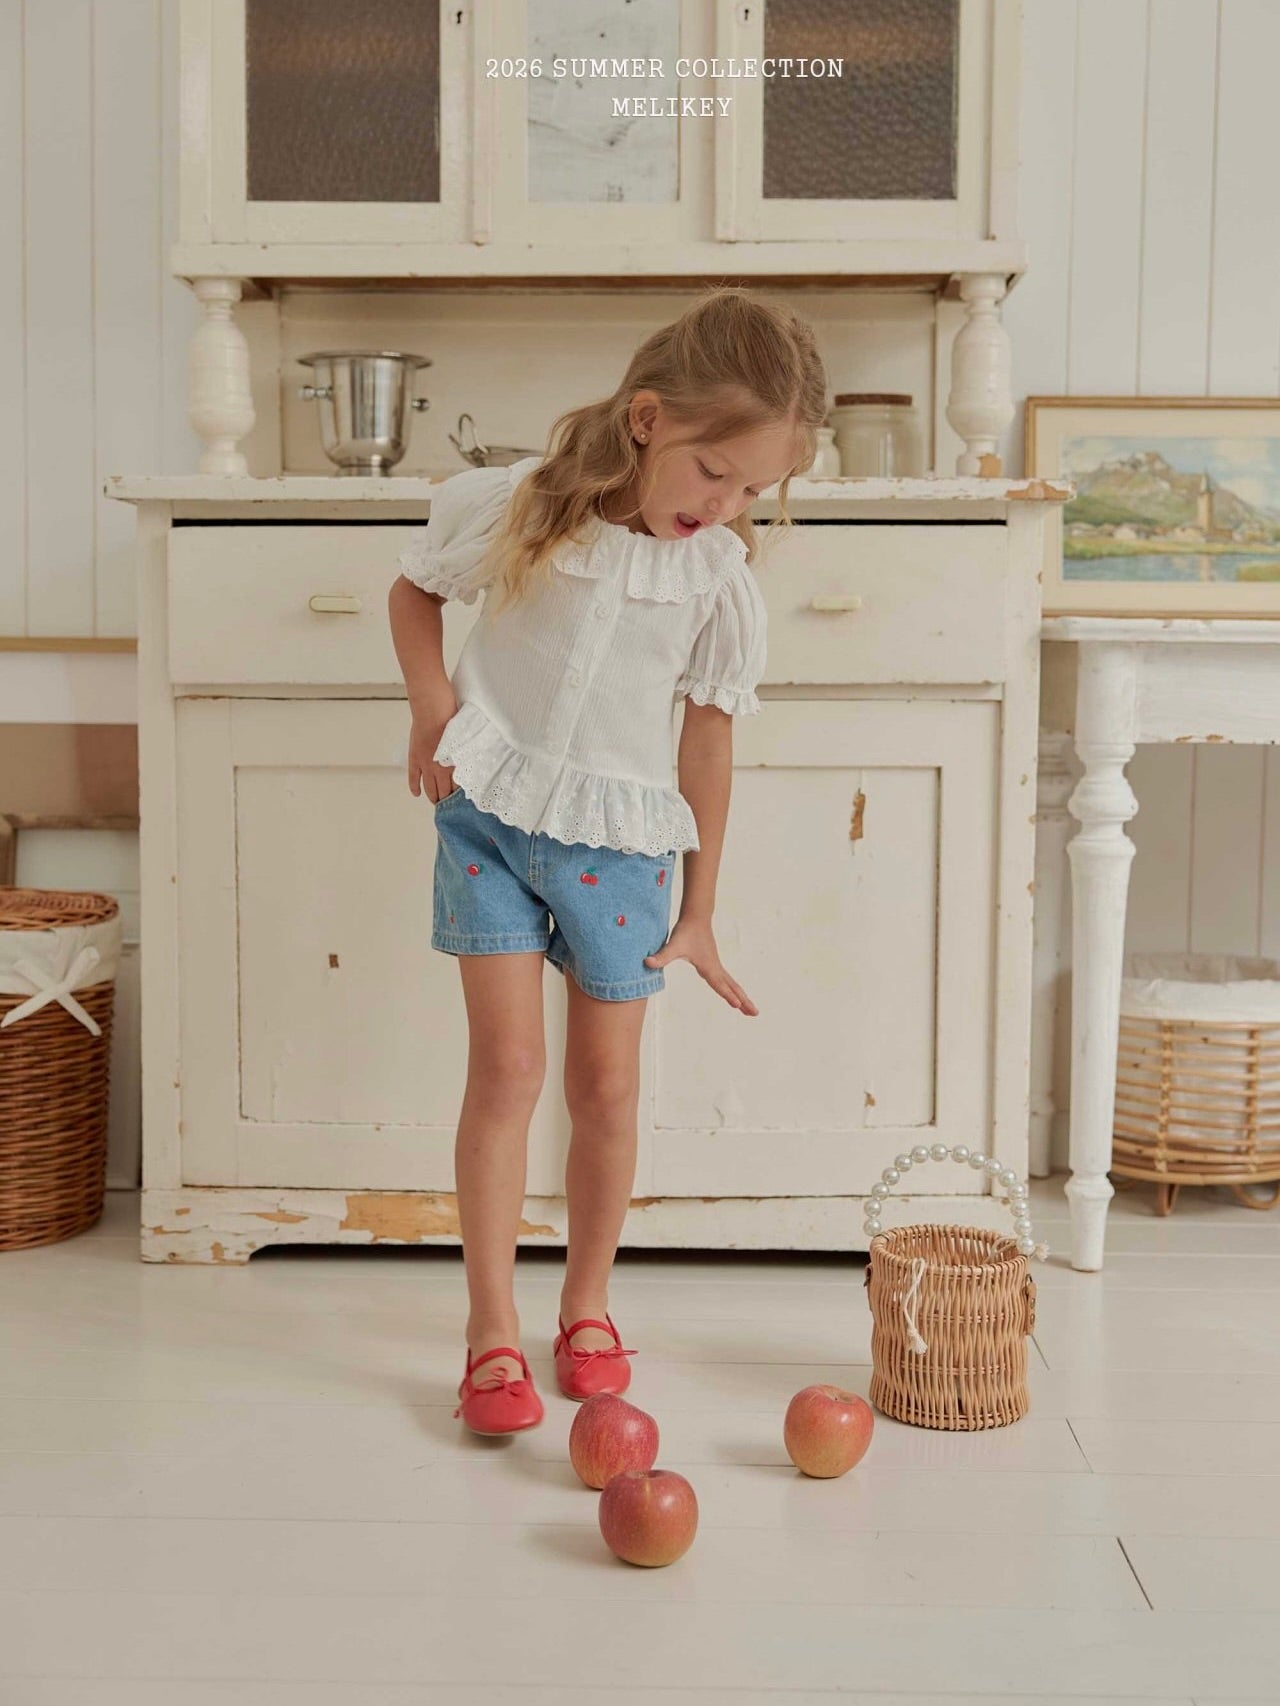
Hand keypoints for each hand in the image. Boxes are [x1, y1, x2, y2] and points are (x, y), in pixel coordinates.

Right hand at [406, 686, 459, 801]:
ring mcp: (425, 764)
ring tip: (436, 802)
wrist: (433, 706)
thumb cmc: (453, 717)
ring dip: (433, 797)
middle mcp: (440, 768)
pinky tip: (417, 794)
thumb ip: (466, 753)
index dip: (460, 797)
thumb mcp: (466, 738)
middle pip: (443, 792)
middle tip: (449, 806)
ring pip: (429, 788)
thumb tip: (470, 763)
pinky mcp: (414, 758)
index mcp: (455, 764)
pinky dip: (414, 787)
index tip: (463, 802)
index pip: (458, 788)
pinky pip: (413, 778)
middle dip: (446, 800)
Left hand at [644, 916, 758, 1015]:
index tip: (737, 1005)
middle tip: (755, 1013)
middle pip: (732, 987)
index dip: (727, 995)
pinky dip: (734, 989)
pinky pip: (727, 981)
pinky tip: (736, 996)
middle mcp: (715, 968)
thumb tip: (647, 962)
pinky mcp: (714, 964)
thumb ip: (662, 956)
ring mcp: (716, 966)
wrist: (696, 918)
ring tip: (752, 1011)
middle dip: (744, 1001)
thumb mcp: (672, 945)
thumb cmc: (685, 932)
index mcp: (708, 967)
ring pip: (732, 985)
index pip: (719, 984)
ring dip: (742, 997)